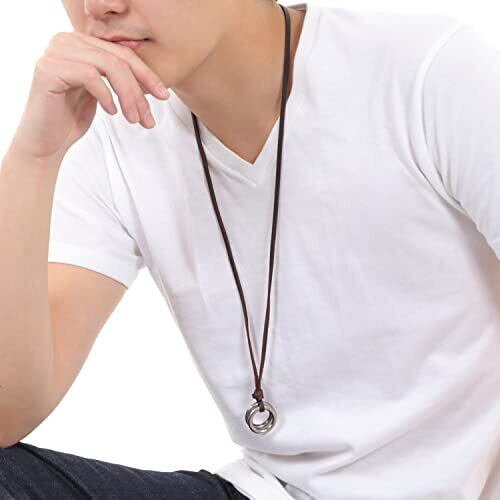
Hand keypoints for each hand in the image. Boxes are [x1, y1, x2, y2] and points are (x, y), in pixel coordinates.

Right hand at [10, 31, 168, 161]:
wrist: (45, 142)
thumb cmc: (72, 118)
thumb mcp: (103, 94)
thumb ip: (119, 79)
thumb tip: (154, 80)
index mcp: (81, 43)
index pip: (123, 54)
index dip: (147, 75)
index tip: (164, 96)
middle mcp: (66, 41)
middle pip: (118, 60)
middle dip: (140, 90)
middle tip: (149, 117)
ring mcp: (55, 53)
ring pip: (108, 66)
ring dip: (128, 96)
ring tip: (134, 119)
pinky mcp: (48, 70)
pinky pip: (90, 76)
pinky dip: (106, 95)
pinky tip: (112, 112)